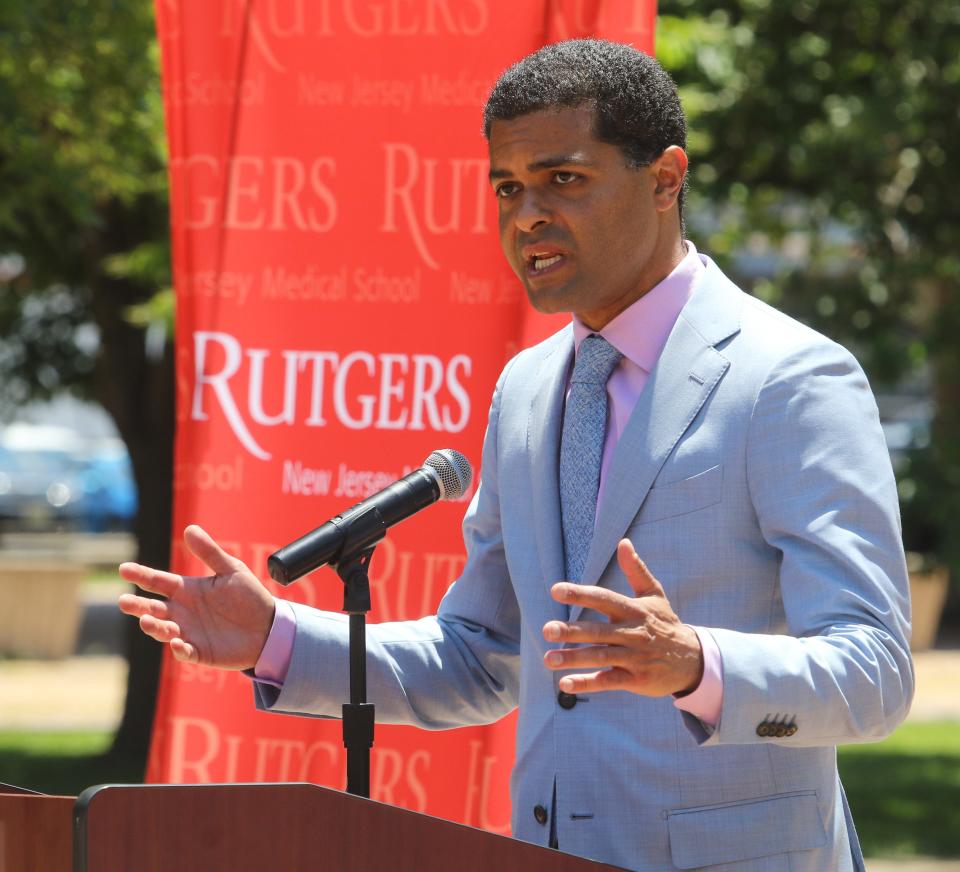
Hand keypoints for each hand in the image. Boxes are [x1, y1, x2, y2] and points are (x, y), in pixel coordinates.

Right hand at [118, 525, 275, 669]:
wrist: (270, 626)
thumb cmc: (249, 596)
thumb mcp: (231, 570)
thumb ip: (210, 553)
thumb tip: (189, 528)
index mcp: (187, 590)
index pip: (158, 582)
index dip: (141, 575)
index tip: (124, 569)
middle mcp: (182, 612)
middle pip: (152, 608)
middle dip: (137, 605)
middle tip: (124, 601)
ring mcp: (188, 633)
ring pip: (162, 631)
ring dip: (154, 627)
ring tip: (147, 620)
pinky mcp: (200, 652)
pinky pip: (184, 652)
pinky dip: (179, 649)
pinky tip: (178, 643)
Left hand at [542, 539, 702, 696]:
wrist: (693, 660)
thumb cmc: (665, 623)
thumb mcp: (654, 594)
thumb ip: (636, 569)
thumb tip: (623, 542)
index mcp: (633, 611)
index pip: (604, 599)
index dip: (580, 594)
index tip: (555, 590)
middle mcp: (632, 634)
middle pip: (598, 632)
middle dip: (571, 631)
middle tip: (547, 629)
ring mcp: (634, 658)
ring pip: (600, 658)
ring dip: (573, 659)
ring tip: (548, 658)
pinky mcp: (636, 679)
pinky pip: (608, 681)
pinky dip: (587, 683)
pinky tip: (565, 683)